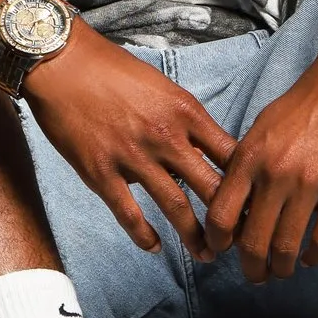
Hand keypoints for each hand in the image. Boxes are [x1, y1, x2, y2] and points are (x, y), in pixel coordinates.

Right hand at [19, 28, 238, 259]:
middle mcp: (166, 137)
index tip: (255, 202)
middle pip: (212, 187)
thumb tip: (207, 150)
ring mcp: (134, 157)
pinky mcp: (101, 173)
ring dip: (195, 236)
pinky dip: (144, 236)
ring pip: (176, 207)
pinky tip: (154, 247)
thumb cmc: (113, 70)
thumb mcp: (163, 87)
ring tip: (206, 254)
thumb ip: (186, 120)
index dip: (247, 182)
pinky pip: (129, 214)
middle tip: (237, 239)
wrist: (63, 64)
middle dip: (230, 220)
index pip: (230, 155)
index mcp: (186, 112)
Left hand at [201, 28, 317, 281]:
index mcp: (249, 156)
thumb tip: (234, 203)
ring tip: (282, 271)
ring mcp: (309, 184)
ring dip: (282, 268)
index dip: (218, 241)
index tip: (222, 251)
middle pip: (252, 241)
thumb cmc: (306, 101)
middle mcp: (275, 174)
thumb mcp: (263, 126)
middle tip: (256, 276)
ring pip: (287, 247)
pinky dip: (313, 257)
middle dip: (251, 268)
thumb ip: (246, 163)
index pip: (221, 214)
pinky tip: (311, 258)